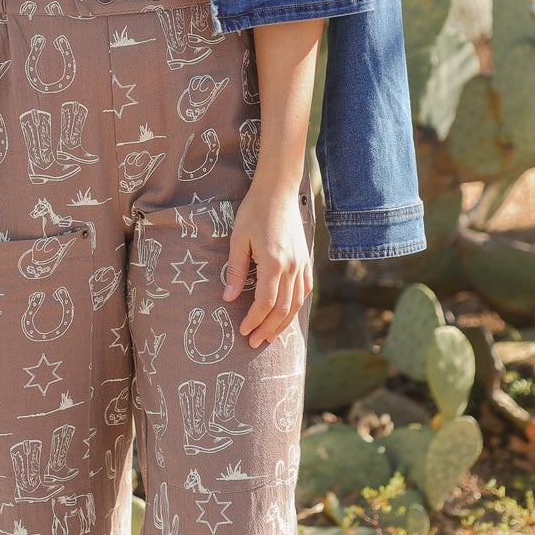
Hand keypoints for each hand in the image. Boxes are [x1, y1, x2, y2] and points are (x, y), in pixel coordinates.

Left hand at [221, 181, 312, 347]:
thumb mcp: (238, 240)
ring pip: (297, 303)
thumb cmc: (254, 212)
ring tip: (269, 336)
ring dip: (283, 323)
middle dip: (267, 328)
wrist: (278, 191)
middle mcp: (291, 267)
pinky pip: (305, 290)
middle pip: (283, 308)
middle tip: (254, 342)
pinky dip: (297, 307)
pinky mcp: (306, 260)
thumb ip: (235, 271)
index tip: (243, 331)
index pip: (265, 302)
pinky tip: (287, 315)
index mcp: (273, 263)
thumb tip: (228, 298)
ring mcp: (301, 264)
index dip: (254, 320)